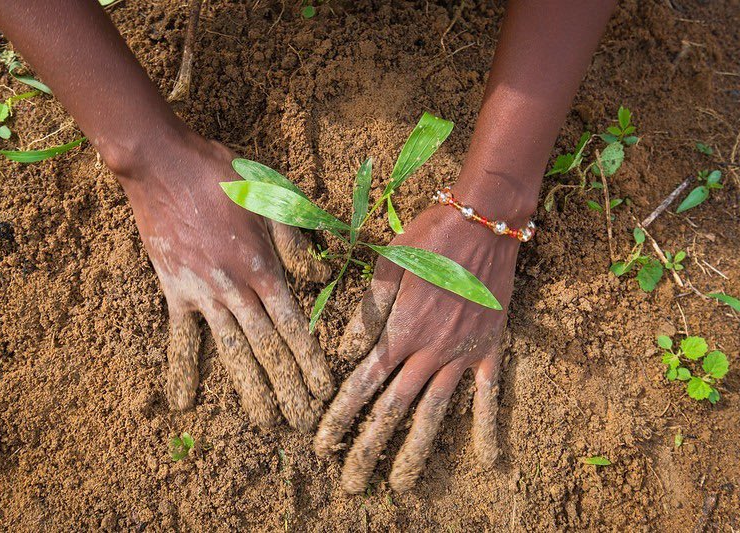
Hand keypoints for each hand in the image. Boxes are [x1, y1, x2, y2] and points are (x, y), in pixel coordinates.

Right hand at [117, 127, 333, 431]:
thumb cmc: (221, 172)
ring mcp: (203, 294)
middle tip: (301, 419)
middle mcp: (236, 289)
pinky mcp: (174, 290)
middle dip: (287, 384)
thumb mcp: (273, 193)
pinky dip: (181, 368)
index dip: (310, 357)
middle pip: (268, 346)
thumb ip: (297, 238)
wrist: (162, 163)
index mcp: (264, 267)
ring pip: (231, 349)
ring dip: (248, 387)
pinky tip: (183, 401)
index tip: (323, 387)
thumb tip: (319, 276)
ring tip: (262, 420)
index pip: (294, 323)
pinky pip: (179, 336)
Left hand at [314, 202, 519, 491]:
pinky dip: (487, 426)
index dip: (340, 415)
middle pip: (394, 409)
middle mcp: (430, 351)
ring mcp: (463, 354)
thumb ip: (367, 311)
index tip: (322, 444)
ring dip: (416, 451)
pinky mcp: (490, 349)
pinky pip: (489, 394)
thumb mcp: (388, 264)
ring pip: (436, 412)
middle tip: (351, 483)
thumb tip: (345, 353)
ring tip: (402, 485)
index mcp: (401, 330)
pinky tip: (486, 459)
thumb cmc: (430, 237)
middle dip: (369, 448)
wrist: (484, 221)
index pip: (363, 383)